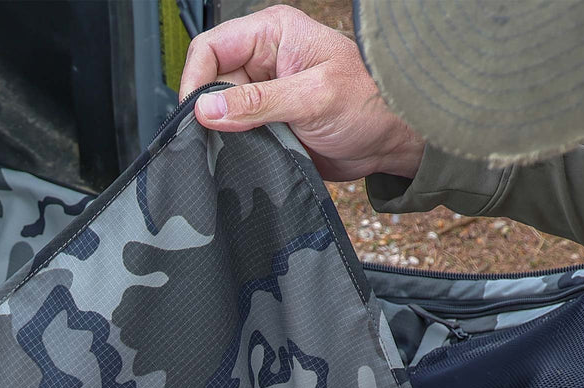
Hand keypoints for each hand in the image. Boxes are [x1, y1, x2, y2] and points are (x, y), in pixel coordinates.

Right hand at [178, 4, 423, 181]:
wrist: (389, 140)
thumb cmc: (367, 103)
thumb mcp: (312, 98)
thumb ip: (257, 102)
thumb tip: (206, 108)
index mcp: (272, 34)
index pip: (211, 47)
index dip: (196, 80)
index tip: (195, 116)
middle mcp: (262, 60)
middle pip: (209, 82)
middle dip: (209, 112)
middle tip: (216, 140)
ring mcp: (262, 94)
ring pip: (218, 113)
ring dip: (222, 134)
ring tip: (235, 150)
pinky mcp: (265, 124)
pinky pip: (234, 136)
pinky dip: (234, 149)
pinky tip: (242, 158)